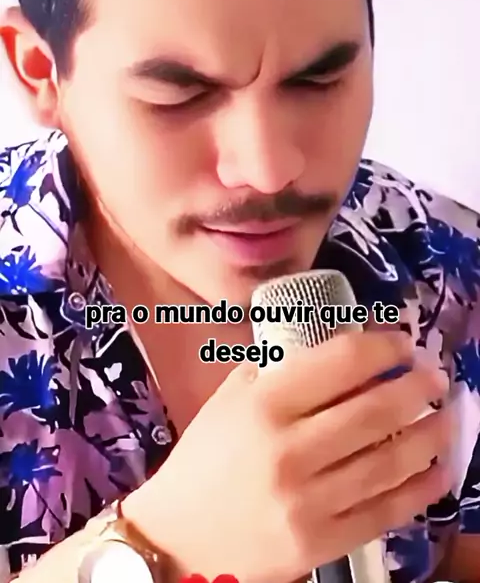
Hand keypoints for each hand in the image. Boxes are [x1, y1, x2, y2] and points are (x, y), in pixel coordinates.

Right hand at [124, 331, 451, 582]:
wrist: (177, 537)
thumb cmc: (205, 456)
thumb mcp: (231, 397)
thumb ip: (279, 367)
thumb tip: (341, 344)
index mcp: (264, 405)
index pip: (341, 362)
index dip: (383, 346)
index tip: (403, 341)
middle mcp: (289, 450)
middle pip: (375, 410)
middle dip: (417, 386)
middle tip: (435, 374)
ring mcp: (308, 502)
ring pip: (390, 461)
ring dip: (431, 433)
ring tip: (446, 416)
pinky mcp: (321, 543)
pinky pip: (386, 511)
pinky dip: (422, 487)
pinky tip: (439, 467)